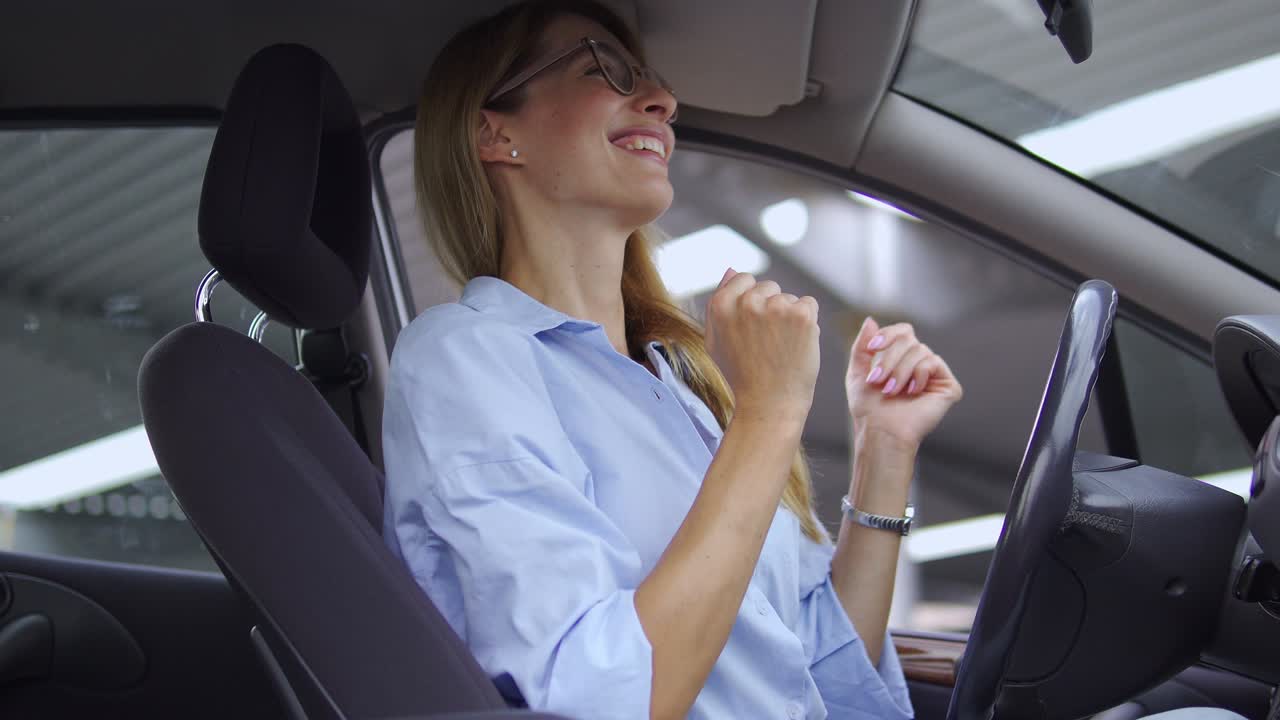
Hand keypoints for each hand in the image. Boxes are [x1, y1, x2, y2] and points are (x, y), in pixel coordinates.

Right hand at [705, 268, 819, 421]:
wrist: (769, 405)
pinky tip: (797, 345)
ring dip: (790, 317)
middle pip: (769, 287)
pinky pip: (809, 304)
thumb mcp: (716, 341)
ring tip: (781, 348)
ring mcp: (775, 308)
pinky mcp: (801, 316)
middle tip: (767, 343)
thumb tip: (731, 270)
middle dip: (772, 308)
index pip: (744, 279)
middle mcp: (746, 303)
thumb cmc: (742, 376)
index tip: (754, 328)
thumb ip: (719, 304)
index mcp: (721, 306)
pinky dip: (808, 322)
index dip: (752, 302)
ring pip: (789, 298)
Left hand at [845, 317, 962, 449]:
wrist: (881, 431)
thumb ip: (863, 346)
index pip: (903, 331)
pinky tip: (912, 392)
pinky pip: (933, 362)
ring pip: (920, 351)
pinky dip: (917, 375)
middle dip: (889, 359)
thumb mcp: (857, 372)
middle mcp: (921, 364)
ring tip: (892, 391)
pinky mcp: (948, 386)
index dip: (888, 335)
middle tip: (879, 381)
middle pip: (909, 339)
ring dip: (900, 371)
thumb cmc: (869, 408)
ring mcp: (935, 375)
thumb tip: (871, 320)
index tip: (872, 347)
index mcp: (902, 360)